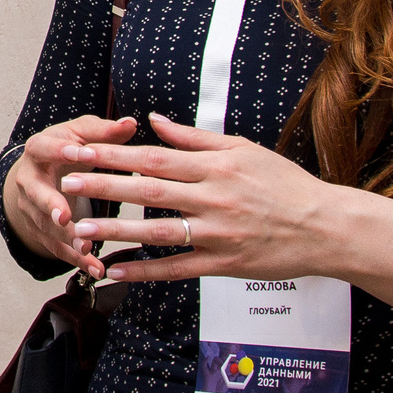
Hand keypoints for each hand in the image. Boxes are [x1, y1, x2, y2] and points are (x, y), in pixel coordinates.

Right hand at [3, 115, 137, 275]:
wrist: (38, 173)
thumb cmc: (65, 148)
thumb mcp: (81, 134)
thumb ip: (104, 131)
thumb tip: (131, 123)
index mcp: (40, 150)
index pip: (45, 148)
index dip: (60, 150)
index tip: (81, 153)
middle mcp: (29, 180)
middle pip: (36, 193)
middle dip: (50, 206)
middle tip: (66, 216)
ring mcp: (32, 208)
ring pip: (46, 226)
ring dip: (67, 238)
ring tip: (87, 248)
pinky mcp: (41, 230)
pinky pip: (57, 248)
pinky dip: (76, 259)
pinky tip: (96, 268)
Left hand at [56, 112, 348, 281]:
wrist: (326, 227)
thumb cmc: (285, 184)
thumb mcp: (243, 149)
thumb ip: (195, 138)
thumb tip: (154, 122)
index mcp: (216, 166)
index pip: (154, 157)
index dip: (114, 153)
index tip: (82, 149)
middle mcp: (213, 198)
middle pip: (149, 190)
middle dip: (104, 185)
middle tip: (67, 180)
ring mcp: (217, 234)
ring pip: (158, 231)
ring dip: (116, 230)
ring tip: (80, 227)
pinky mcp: (224, 264)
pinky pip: (177, 269)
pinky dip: (145, 270)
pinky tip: (116, 270)